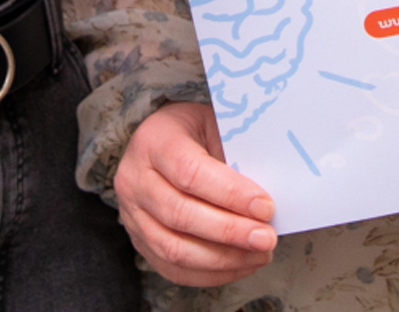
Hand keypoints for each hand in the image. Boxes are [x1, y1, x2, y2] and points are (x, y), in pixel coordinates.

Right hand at [114, 102, 277, 286]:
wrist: (159, 142)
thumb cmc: (194, 132)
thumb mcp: (213, 125)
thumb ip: (234, 155)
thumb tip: (266, 198)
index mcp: (154, 142)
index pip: (190, 173)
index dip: (230, 194)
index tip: (265, 207)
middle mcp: (134, 180)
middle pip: (181, 215)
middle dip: (230, 232)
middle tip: (267, 238)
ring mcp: (132, 215)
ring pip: (174, 249)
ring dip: (223, 258)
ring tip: (259, 255)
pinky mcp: (140, 242)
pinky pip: (172, 269)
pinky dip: (210, 274)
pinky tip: (240, 265)